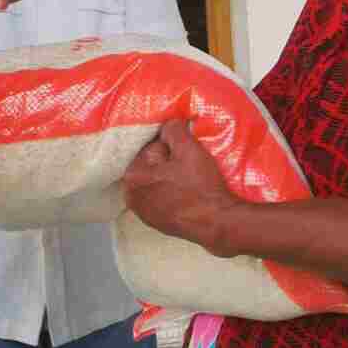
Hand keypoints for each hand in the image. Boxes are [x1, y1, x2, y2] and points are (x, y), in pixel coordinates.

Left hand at [122, 119, 241, 256]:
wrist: (217, 222)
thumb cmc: (201, 185)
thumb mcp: (189, 149)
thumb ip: (174, 129)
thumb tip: (168, 123)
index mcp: (132, 176)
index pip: (149, 147)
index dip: (169, 147)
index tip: (185, 152)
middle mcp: (130, 196)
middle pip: (150, 166)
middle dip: (166, 162)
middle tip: (188, 165)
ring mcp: (142, 213)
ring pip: (156, 183)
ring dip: (169, 178)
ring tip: (189, 179)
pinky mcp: (155, 224)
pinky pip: (161, 199)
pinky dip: (170, 194)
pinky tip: (187, 194)